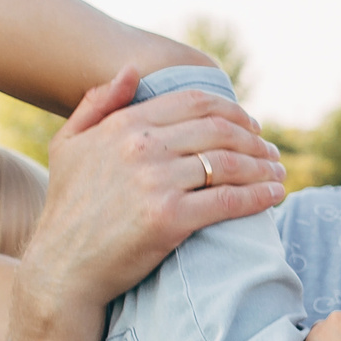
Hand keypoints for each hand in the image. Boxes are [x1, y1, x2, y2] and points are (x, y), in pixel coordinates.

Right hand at [14, 67, 284, 313]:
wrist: (62, 269)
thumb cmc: (66, 209)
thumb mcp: (67, 146)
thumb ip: (96, 104)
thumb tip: (130, 71)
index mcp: (123, 126)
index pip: (194, 103)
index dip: (231, 111)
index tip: (250, 125)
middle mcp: (141, 148)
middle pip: (218, 130)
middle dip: (254, 139)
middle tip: (271, 151)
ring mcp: (156, 182)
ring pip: (228, 163)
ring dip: (262, 166)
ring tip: (278, 172)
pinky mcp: (169, 219)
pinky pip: (228, 200)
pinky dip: (258, 196)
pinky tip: (274, 195)